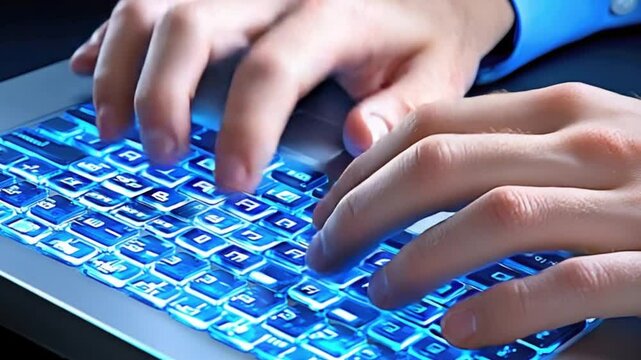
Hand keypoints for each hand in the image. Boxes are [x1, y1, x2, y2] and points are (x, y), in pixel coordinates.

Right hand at [70, 0, 513, 191]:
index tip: (231, 182)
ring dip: (122, 64)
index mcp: (335, 14)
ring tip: (113, 124)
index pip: (273, 69)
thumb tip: (359, 140)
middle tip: (160, 153)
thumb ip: (400, 108)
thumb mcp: (437, 74)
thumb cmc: (429, 33)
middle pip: (192, 22)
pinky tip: (95, 66)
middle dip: (161, 92)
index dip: (244, 128)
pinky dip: (115, 35)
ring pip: (156, 4)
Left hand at [309, 82, 640, 347]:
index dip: (363, 169)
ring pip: (495, 218)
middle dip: (363, 211)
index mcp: (560, 112)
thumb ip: (505, 157)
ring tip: (377, 292)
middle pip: (440, 167)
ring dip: (417, 260)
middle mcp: (590, 143)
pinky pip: (569, 286)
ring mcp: (630, 202)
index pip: (431, 127)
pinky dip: (505, 311)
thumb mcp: (578, 148)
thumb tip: (409, 193)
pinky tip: (457, 332)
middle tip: (325, 252)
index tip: (326, 208)